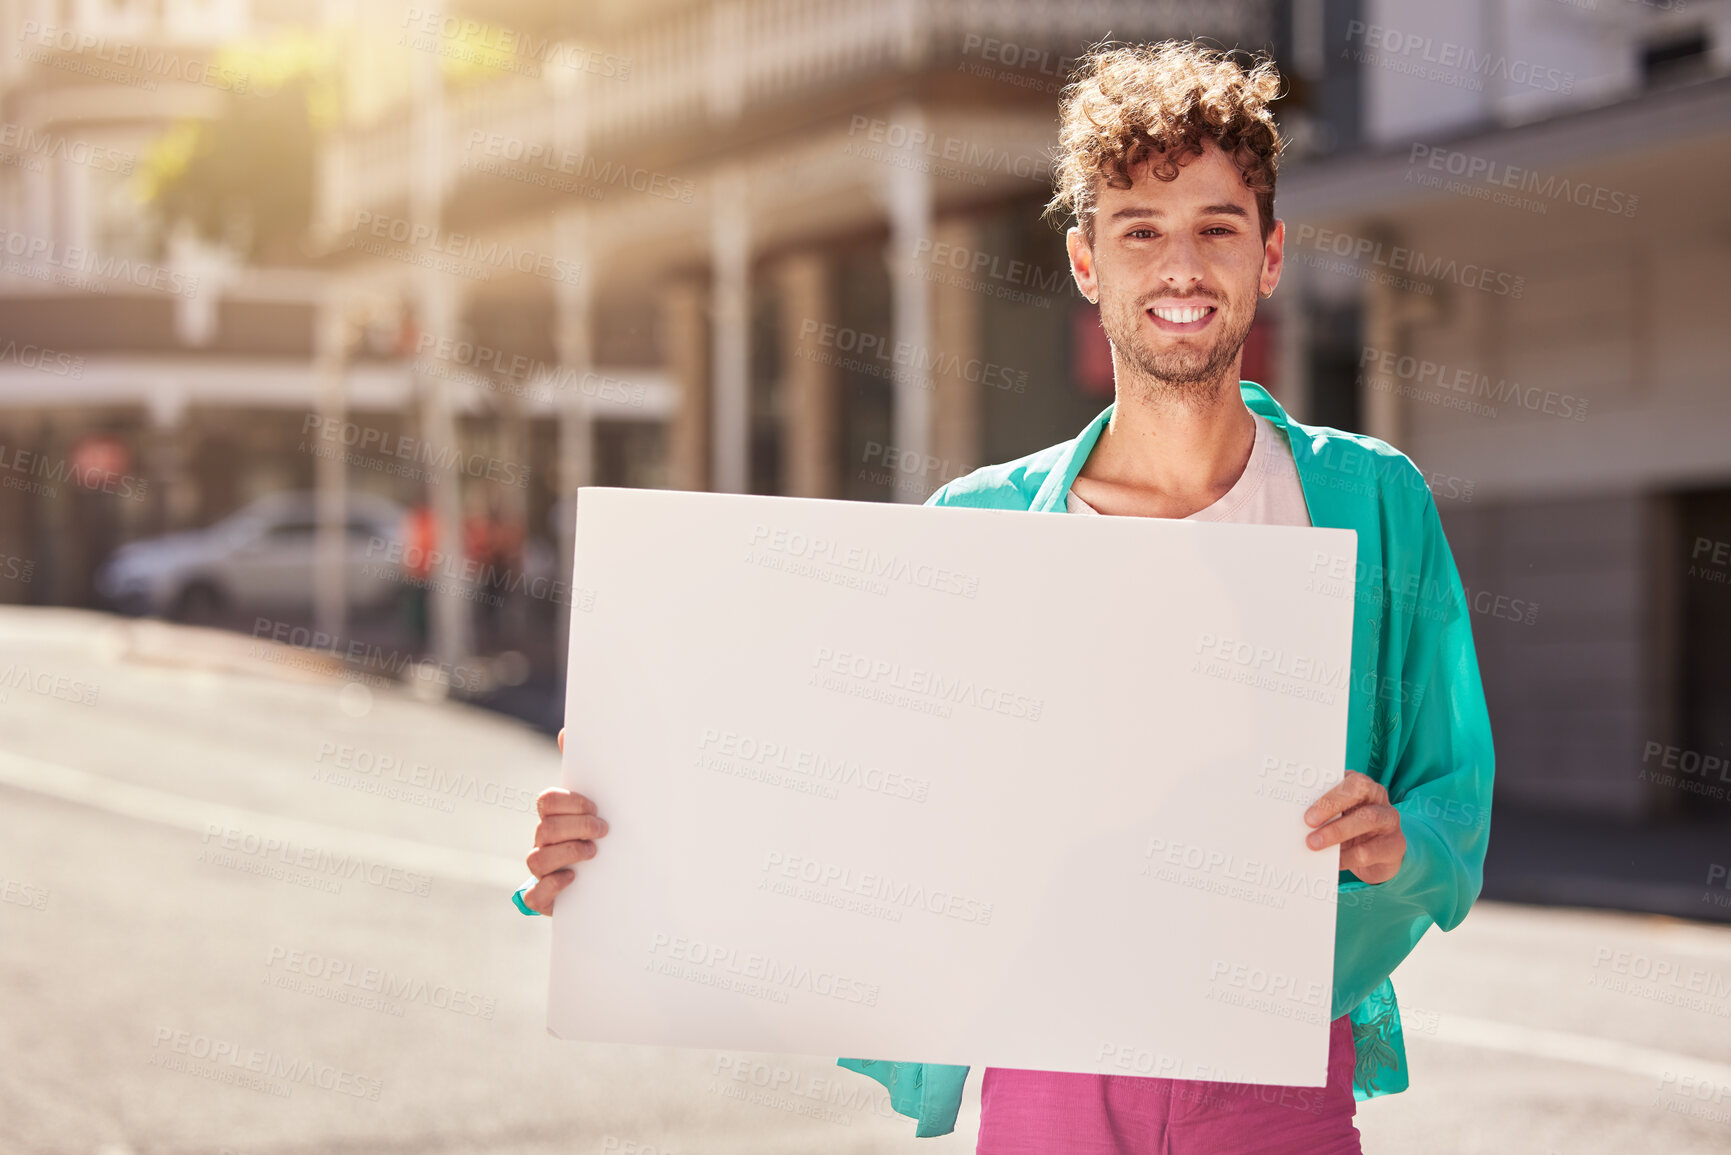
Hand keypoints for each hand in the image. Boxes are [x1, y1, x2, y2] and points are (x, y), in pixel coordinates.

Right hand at [521, 728, 609, 914]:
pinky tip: (572, 879)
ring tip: (593, 853)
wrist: (606, 880)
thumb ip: (586, 772)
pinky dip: (550, 887)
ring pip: (537, 860)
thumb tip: (567, 733)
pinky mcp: (545, 898)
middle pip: (545, 829)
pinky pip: (533, 897)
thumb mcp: (598, 805)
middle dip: (576, 826)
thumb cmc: (599, 834)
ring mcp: (542, 870)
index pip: (547, 802)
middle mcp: (543, 841)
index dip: (570, 802)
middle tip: (603, 829)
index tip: (595, 805)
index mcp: (554, 817)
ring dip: (567, 853)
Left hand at [1303, 770, 1404, 884]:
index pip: (1351, 780)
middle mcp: (1379, 798)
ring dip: (1337, 832)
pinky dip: (1348, 857)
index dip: (1330, 793)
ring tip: (1314, 844)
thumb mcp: (1338, 816)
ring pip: (1368, 819)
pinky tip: (1333, 862)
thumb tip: (1293, 817)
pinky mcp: (1395, 845)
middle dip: (1331, 805)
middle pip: (1360, 791)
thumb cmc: (1351, 829)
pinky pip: (1370, 851)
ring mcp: (1390, 820)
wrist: (1381, 856)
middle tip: (1308, 822)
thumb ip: (1323, 811)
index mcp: (1362, 786)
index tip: (1307, 810)